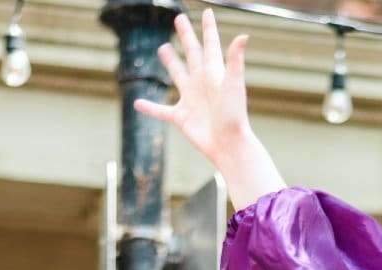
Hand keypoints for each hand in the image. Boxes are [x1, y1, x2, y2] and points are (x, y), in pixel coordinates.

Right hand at [136, 11, 257, 173]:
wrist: (228, 144)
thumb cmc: (234, 115)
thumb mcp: (234, 84)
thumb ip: (235, 60)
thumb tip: (243, 36)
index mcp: (213, 73)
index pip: (210, 44)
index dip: (208, 28)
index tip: (207, 12)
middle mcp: (201, 82)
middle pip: (192, 53)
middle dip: (186, 36)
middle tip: (179, 19)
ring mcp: (190, 99)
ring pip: (177, 75)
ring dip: (170, 62)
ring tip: (163, 49)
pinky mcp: (181, 117)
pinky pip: (161, 111)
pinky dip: (150, 108)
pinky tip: (137, 104)